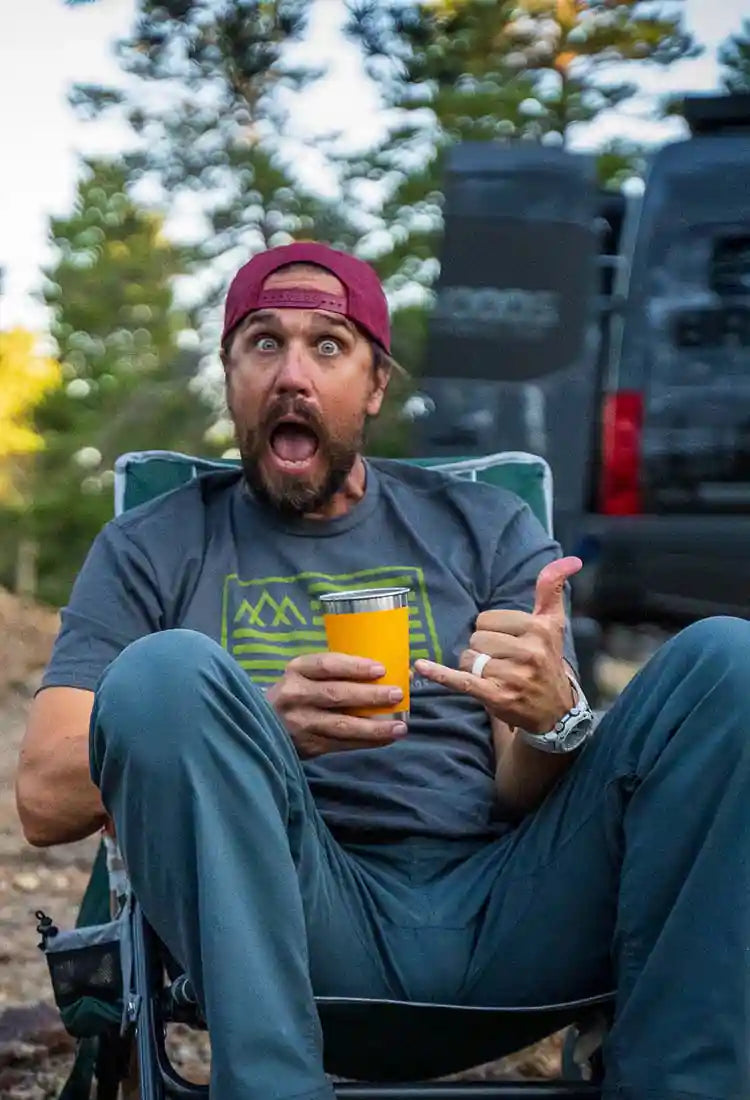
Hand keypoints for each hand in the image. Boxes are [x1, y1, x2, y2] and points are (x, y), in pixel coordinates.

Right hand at [266, 652, 407, 758]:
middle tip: (397, 694)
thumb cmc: (296, 693)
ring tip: (400, 726)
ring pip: (342, 725)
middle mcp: (295, 695)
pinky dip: (366, 742)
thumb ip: (337, 672)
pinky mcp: (307, 746)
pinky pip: (342, 744)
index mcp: (297, 670)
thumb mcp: (305, 675)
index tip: (381, 669)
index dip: (354, 667)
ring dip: (374, 727)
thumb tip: (387, 671)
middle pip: (336, 695)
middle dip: (370, 696)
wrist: (263, 724)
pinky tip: (386, 739)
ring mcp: (300, 723)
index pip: (326, 665)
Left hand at [414, 557, 581, 733]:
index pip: (488, 618)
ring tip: (494, 676)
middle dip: (482, 649)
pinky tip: (421, 666)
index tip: (509, 642)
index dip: (492, 630)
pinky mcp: (496, 697)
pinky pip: (461, 680)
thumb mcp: (553, 624)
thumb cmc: (547, 660)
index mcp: (539, 629)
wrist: (554, 710)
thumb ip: (552, 588)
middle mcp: (529, 652)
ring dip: (473, 667)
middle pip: (476, 637)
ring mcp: (513, 676)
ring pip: (467, 658)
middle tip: (502, 662)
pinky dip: (439, 674)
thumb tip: (571, 559)